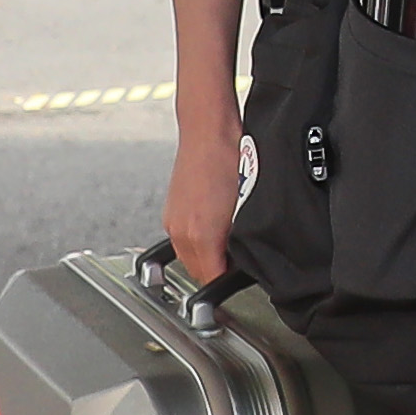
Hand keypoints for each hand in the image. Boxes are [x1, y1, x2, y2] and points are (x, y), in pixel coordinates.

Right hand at [162, 110, 244, 280]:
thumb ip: (240, 240)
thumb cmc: (229, 159)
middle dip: (216, 271)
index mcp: (200, 235)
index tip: (240, 278)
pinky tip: (213, 227)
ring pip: (189, 257)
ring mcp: (173, 222)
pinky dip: (197, 242)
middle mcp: (181, 232)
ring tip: (227, 242)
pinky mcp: (171, 212)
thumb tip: (242, 258)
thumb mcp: (245, 206)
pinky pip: (183, 241)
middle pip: (198, 272)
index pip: (211, 278)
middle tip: (239, 261)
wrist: (208, 132)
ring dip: (206, 257)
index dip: (227, 282)